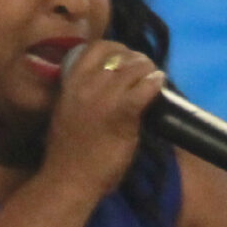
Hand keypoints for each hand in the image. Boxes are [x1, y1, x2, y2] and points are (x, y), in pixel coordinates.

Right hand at [40, 41, 165, 197]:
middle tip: (145, 68)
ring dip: (148, 69)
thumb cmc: (68, 150)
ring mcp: (103, 97)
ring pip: (133, 68)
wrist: (69, 178)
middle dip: (135, 58)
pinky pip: (144, 88)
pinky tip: (158, 84)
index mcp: (70, 82)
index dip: (115, 48)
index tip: (124, 56)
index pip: (94, 48)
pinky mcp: (121, 113)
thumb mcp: (67, 109)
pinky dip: (154, 83)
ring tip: (154, 76)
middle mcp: (86, 84)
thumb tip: (106, 80)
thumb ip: (81, 91)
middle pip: (118, 55)